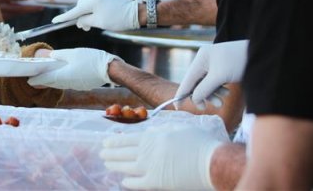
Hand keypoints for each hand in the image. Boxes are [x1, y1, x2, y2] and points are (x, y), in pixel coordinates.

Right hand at [0, 0, 43, 18]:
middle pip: (16, 8)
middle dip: (29, 8)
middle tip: (41, 7)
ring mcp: (0, 14)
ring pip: (16, 13)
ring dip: (27, 11)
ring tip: (38, 8)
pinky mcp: (0, 19)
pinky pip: (12, 15)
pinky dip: (20, 13)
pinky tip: (28, 10)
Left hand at [27, 48, 120, 89]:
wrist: (109, 69)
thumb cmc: (91, 59)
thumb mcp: (73, 53)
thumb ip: (58, 55)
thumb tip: (47, 56)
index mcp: (62, 76)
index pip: (44, 80)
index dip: (36, 79)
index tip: (29, 80)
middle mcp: (67, 84)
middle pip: (51, 83)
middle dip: (42, 81)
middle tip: (35, 78)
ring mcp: (74, 86)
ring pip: (59, 84)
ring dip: (51, 81)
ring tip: (46, 76)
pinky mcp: (81, 85)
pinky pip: (67, 84)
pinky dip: (61, 80)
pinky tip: (62, 75)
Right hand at [51, 0, 140, 30]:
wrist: (138, 12)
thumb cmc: (119, 19)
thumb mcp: (100, 23)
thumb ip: (86, 21)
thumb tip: (79, 21)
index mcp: (93, 0)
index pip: (75, 10)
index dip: (65, 17)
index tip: (55, 21)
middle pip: (81, 5)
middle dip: (79, 15)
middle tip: (82, 27)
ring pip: (89, 3)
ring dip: (87, 13)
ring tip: (90, 24)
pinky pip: (96, 2)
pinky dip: (94, 10)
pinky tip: (97, 17)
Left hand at [101, 123, 223, 189]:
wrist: (211, 162)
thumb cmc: (198, 142)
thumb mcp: (179, 128)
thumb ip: (161, 129)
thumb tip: (149, 131)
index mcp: (153, 137)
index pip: (127, 139)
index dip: (115, 141)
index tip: (105, 143)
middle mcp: (148, 152)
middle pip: (124, 153)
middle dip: (111, 153)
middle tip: (101, 154)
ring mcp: (151, 168)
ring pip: (127, 167)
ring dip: (115, 166)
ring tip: (107, 165)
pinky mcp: (157, 182)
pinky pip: (138, 183)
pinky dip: (129, 182)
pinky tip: (124, 181)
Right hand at [175, 39, 247, 108]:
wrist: (260, 54)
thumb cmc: (238, 62)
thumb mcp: (219, 77)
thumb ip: (204, 89)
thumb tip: (193, 98)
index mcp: (201, 58)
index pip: (187, 79)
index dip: (181, 93)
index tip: (176, 107)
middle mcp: (205, 59)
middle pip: (196, 82)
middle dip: (202, 95)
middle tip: (206, 108)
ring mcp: (214, 63)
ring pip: (206, 83)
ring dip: (212, 94)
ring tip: (221, 102)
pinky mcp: (222, 67)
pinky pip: (215, 81)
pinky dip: (218, 89)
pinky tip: (227, 92)